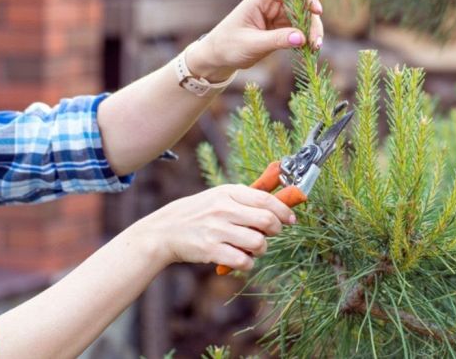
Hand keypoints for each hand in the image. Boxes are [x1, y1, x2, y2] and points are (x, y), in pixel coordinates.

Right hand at [133, 184, 296, 270]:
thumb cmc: (200, 213)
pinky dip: (247, 263)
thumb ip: (249, 197)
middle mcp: (223, 209)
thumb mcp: (221, 196)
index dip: (284, 210)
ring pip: (258, 242)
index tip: (291, 219)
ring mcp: (216, 230)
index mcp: (228, 192)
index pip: (265, 199)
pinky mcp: (210, 250)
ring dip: (262, 248)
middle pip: (266, 220)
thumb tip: (282, 193)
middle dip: (275, 229)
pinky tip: (241, 259)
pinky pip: (243, 260)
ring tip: (254, 247)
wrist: (164, 230)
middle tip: (270, 233)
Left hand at [187, 0, 324, 81]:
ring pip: (303, 18)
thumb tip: (302, 38)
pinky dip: (306, 39)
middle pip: (301, 4)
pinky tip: (309, 51)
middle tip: (317, 42)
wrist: (217, 57)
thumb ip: (277, 40)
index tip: (317, 11)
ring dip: (312, 32)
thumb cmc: (228, 46)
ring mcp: (276, 17)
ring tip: (315, 49)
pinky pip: (299, 30)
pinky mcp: (280, 29)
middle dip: (312, 21)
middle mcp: (271, 4)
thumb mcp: (252, 44)